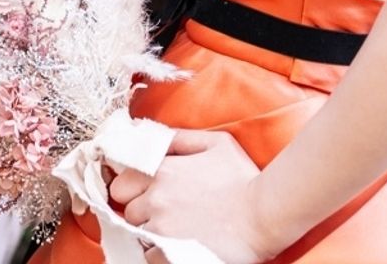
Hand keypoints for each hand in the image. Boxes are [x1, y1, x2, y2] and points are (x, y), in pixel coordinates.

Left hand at [109, 130, 277, 263]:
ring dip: (151, 233)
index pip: (121, 184)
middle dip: (141, 211)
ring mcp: (162, 228)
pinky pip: (150, 257)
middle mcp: (156, 198)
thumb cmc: (243, 177)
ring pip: (138, 235)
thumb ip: (179, 138)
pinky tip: (178, 247)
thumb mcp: (215, 142)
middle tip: (163, 214)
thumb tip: (152, 135)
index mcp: (162, 170)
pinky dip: (160, 254)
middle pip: (128, 211)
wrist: (264, 213)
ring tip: (175, 231)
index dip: (132, 190)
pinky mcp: (172, 253)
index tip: (145, 194)